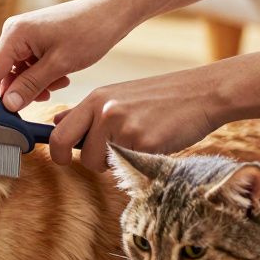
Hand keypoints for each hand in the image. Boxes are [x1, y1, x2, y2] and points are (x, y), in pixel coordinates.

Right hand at [0, 0, 136, 110]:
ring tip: (59, 83)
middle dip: (20, 91)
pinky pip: (29, 66)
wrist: (112, 13)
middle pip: (3, 74)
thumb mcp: (59, 65)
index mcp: (14, 34)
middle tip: (41, 101)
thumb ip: (30, 86)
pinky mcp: (35, 41)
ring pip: (18, 73)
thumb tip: (8, 105)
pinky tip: (61, 77)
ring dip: (34, 85)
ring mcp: (24, 36)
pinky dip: (42, 77)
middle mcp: (14, 33)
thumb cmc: (89, 32)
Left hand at [48, 68, 224, 171]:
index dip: (57, 151)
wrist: (203, 93)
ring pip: (103, 164)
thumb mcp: (118, 95)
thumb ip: (87, 112)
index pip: (59, 132)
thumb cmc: (160, 97)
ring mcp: (124, 127)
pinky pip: (130, 166)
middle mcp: (105, 111)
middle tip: (100, 161)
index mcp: (96, 99)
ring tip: (138, 143)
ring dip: (116, 162)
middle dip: (87, 162)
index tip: (62, 158)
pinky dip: (140, 162)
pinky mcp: (144, 143)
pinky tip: (155, 143)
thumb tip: (56, 122)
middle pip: (78, 154)